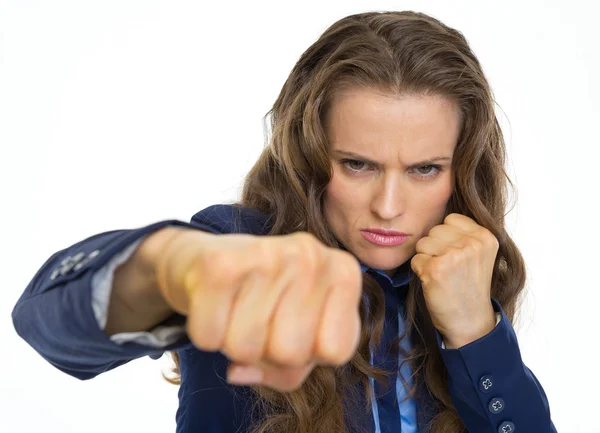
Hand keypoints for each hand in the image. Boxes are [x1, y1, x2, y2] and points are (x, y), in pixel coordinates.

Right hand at [154, 230, 362, 391]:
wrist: (212, 259)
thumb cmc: (267, 303)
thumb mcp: (300, 336)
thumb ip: (289, 371)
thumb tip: (239, 372)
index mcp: (343, 271)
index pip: (335, 351)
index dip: (309, 355)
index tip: (295, 327)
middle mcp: (311, 254)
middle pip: (291, 353)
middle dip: (268, 351)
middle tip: (259, 320)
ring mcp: (266, 253)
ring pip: (245, 349)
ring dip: (233, 343)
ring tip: (237, 309)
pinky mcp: (219, 262)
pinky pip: (209, 338)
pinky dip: (206, 334)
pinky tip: (215, 304)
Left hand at [410, 213, 497, 348]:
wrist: (470, 322)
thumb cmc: (469, 287)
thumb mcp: (478, 255)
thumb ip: (465, 233)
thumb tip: (435, 207)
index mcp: (485, 236)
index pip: (450, 219)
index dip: (446, 238)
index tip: (456, 258)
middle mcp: (472, 243)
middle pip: (434, 230)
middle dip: (435, 249)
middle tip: (449, 270)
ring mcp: (454, 255)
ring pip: (422, 243)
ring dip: (426, 260)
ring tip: (443, 276)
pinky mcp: (436, 268)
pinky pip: (415, 259)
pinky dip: (420, 272)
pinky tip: (435, 284)